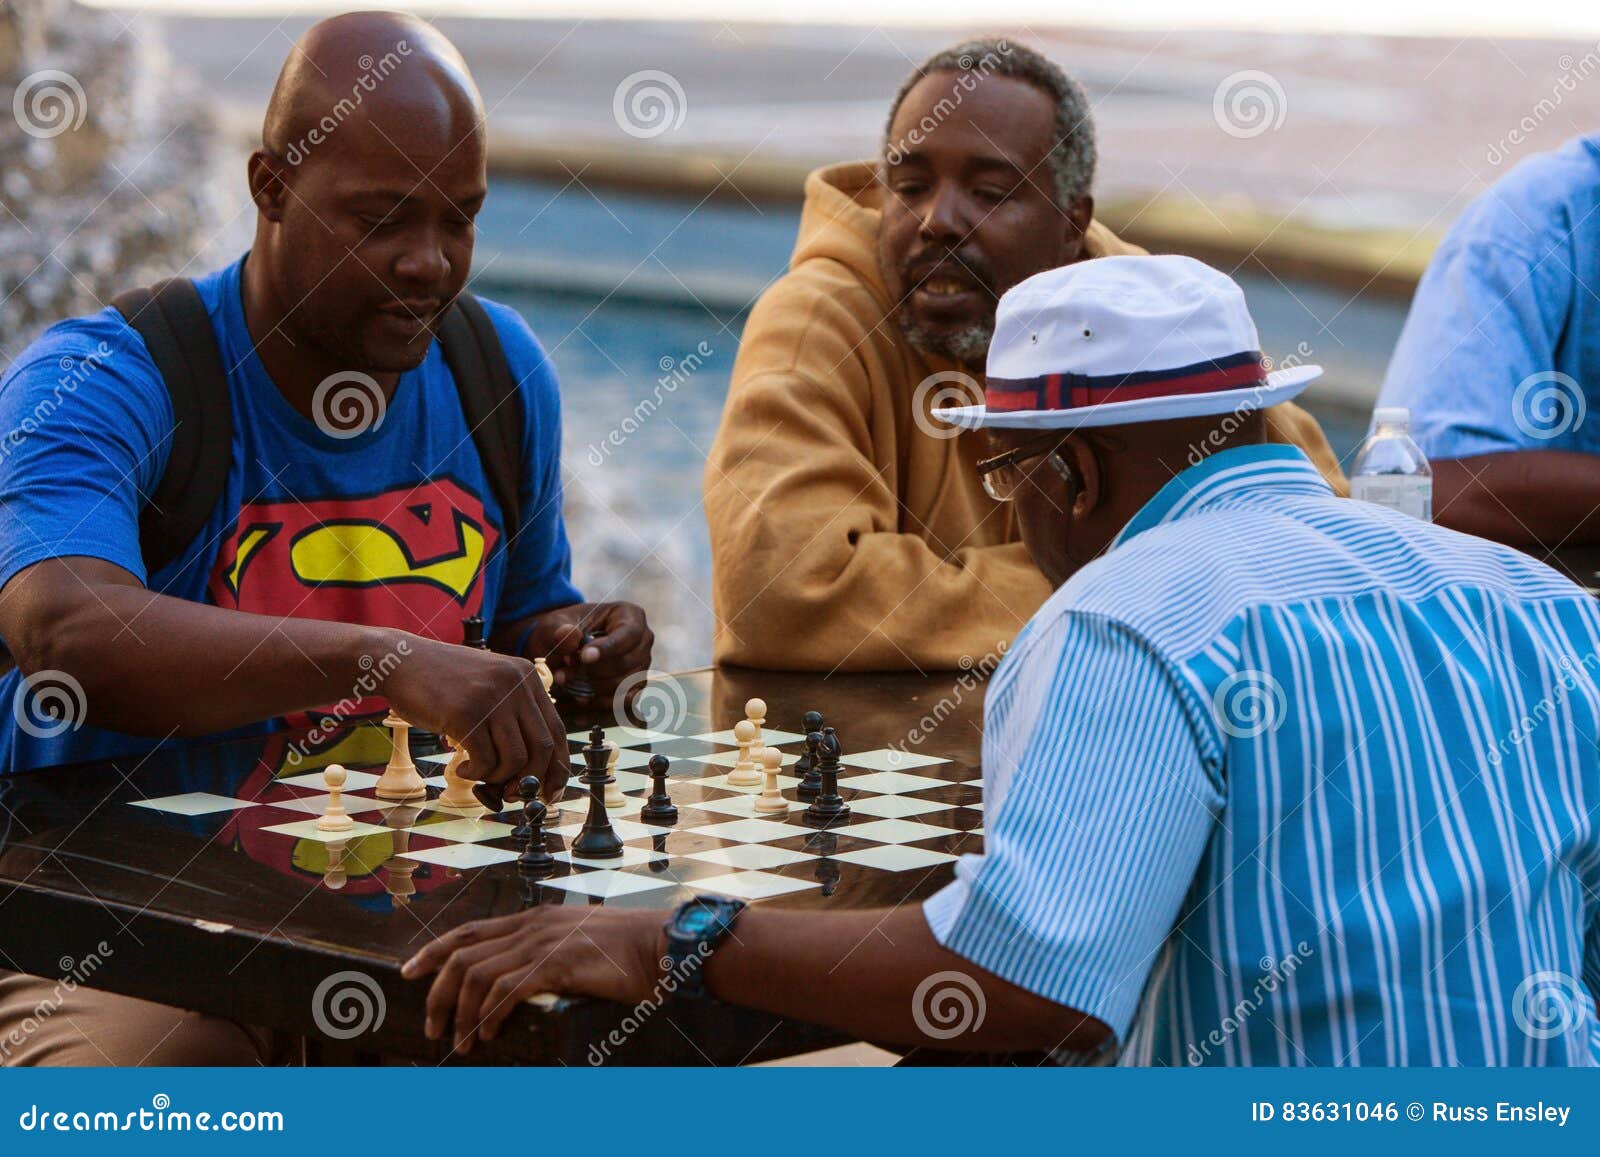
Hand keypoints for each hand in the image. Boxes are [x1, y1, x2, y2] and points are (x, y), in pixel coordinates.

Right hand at [380, 632, 568, 804]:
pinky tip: (463, 768)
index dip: (557, 767)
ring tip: (478, 773)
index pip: (557, 731)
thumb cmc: (442, 685)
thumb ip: (511, 720)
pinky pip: (485, 762)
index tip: (550, 791)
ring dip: (499, 778)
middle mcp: (515, 684)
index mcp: (526, 677)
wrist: (400, 661)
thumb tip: (531, 775)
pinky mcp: (466, 713)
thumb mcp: (488, 689)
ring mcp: (491, 697)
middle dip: (531, 780)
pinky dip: (476, 775)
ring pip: (516, 759)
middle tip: (511, 793)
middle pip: (543, 748)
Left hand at [401, 907, 664, 1053]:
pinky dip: (490, 1015)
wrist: (661, 945)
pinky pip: (506, 991)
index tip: (408, 972)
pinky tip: (491, 1034)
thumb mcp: (576, 944)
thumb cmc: (626, 951)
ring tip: (463, 1043)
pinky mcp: (556, 964)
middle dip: (438, 994)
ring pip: (478, 976)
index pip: (468, 931)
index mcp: (533, 919)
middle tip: (433, 1026)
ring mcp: (542, 943)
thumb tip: (520, 985)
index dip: (433, 951)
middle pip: (463, 955)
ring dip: (463, 1014)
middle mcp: (531, 926)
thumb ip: (546, 955)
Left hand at [519, 602, 652, 704]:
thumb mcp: (554, 624)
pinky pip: (624, 706)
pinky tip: (578, 711)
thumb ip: (559, 629)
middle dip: (594, 673)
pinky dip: (601, 710)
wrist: (562, 649)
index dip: (609, 648)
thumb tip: (571, 636)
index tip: (584, 657)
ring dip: (595, 692)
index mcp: (630, 616)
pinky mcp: (634, 690)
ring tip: (567, 687)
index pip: (629, 634)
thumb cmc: (562, 630)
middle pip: (627, 664)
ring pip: (626, 688)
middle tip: (562, 675)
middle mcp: (643, 642)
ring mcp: (641, 667)